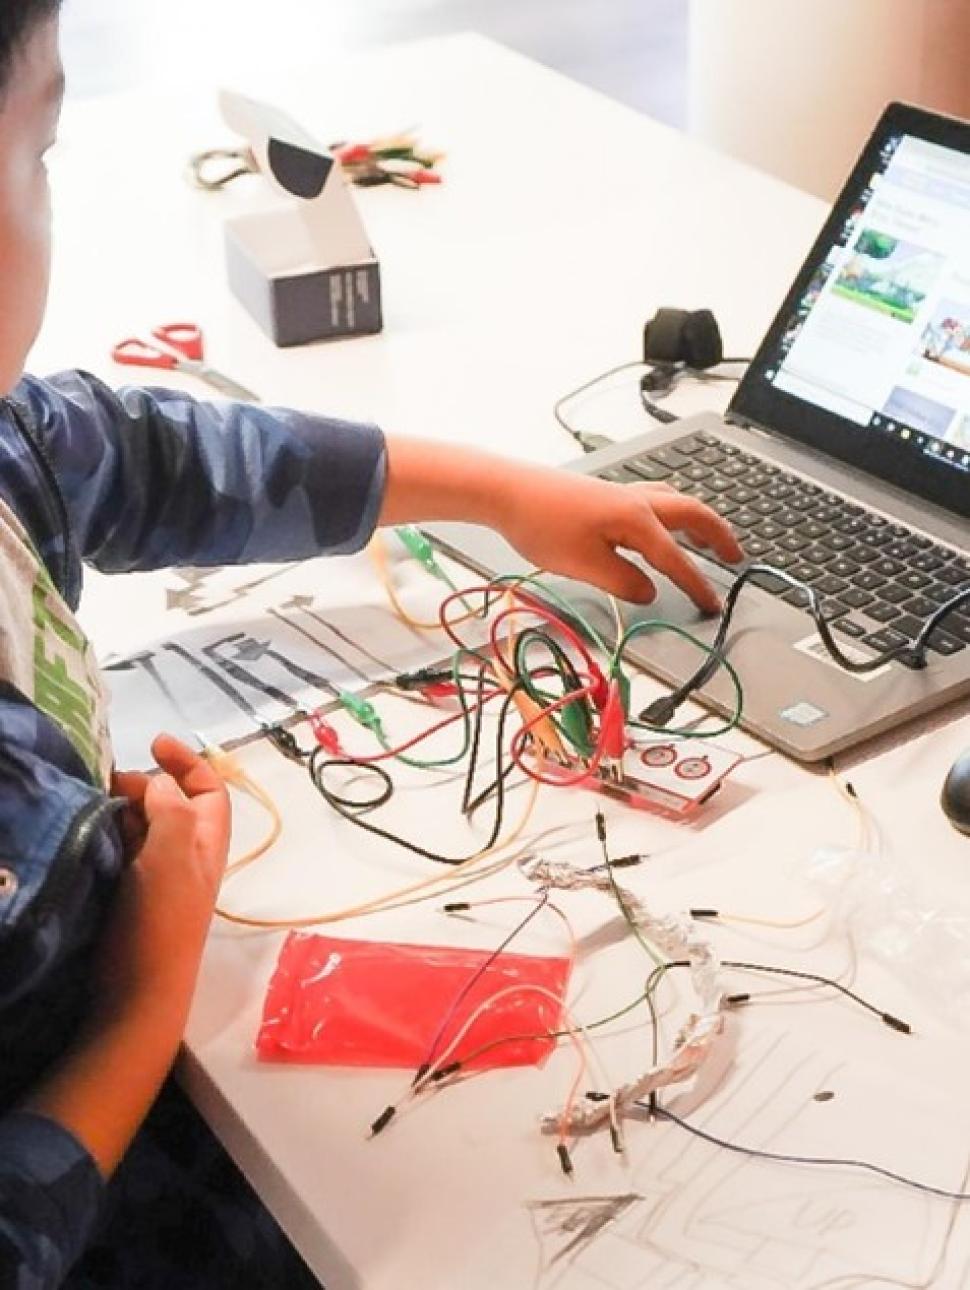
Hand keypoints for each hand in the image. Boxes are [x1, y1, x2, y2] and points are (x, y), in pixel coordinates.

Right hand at [101, 734, 229, 1005]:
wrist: (137, 990)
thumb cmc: (162, 920)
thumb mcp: (173, 857)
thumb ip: (173, 811)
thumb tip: (162, 782)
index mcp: (207, 842)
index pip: (209, 789)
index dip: (188, 761)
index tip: (155, 741)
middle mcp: (186, 855)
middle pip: (172, 803)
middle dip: (146, 783)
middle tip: (110, 782)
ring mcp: (156, 875)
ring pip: (142, 825)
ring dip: (123, 807)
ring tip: (95, 800)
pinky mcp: (128, 894)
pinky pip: (120, 849)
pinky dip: (107, 832)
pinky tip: (87, 829)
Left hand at [497, 471, 742, 611]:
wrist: (507, 490)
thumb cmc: (542, 525)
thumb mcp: (585, 566)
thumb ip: (623, 583)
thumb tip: (648, 591)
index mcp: (637, 520)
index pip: (676, 559)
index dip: (697, 585)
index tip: (713, 606)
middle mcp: (636, 501)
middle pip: (692, 514)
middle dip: (717, 535)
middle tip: (735, 556)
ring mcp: (620, 494)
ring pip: (673, 502)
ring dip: (696, 520)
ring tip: (705, 539)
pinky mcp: (604, 495)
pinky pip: (652, 501)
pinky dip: (670, 513)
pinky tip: (659, 525)